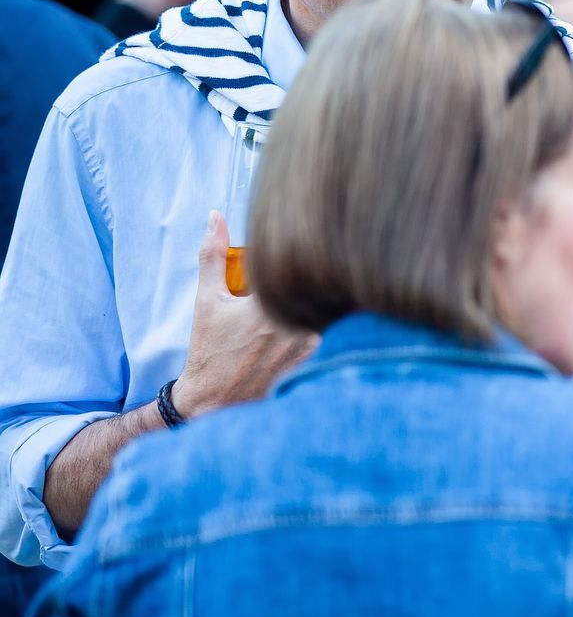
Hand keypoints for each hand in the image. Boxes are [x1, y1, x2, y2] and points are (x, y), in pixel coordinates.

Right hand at [171, 211, 317, 417]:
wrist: (216, 399)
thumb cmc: (210, 349)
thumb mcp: (207, 300)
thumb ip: (212, 256)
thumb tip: (215, 217)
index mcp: (272, 306)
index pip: (294, 267)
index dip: (285, 260)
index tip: (283, 250)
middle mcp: (298, 324)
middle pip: (309, 287)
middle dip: (297, 280)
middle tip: (282, 283)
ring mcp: (311, 342)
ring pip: (316, 307)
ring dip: (304, 301)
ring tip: (281, 309)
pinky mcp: (316, 355)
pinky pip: (321, 327)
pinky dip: (309, 321)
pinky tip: (284, 329)